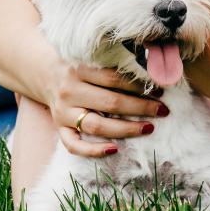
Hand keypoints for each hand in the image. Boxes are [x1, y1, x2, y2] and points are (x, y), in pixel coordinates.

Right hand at [42, 63, 167, 157]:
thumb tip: (150, 75)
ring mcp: (63, 112)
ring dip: (126, 129)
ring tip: (149, 128)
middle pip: (109, 102)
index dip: (139, 86)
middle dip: (140, 107)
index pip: (114, 79)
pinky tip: (114, 149)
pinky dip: (93, 151)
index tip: (160, 91)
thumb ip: (114, 67)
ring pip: (96, 125)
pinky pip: (74, 145)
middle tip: (162, 110)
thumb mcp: (92, 59)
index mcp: (79, 69)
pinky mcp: (59, 128)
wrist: (46, 74)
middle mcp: (69, 91)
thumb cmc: (79, 67)